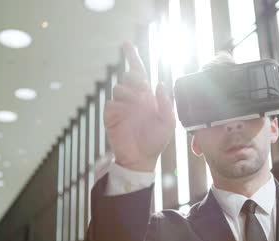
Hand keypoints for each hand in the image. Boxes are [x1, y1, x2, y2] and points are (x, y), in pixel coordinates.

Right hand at [104, 42, 174, 171]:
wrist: (140, 158)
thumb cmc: (155, 140)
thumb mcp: (168, 122)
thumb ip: (167, 103)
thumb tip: (160, 84)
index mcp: (147, 96)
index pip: (139, 71)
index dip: (132, 56)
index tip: (126, 43)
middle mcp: (133, 97)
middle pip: (128, 75)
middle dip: (135, 80)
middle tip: (142, 93)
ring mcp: (121, 105)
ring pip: (119, 87)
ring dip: (129, 95)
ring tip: (136, 108)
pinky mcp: (111, 115)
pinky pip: (112, 103)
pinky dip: (119, 107)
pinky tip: (125, 116)